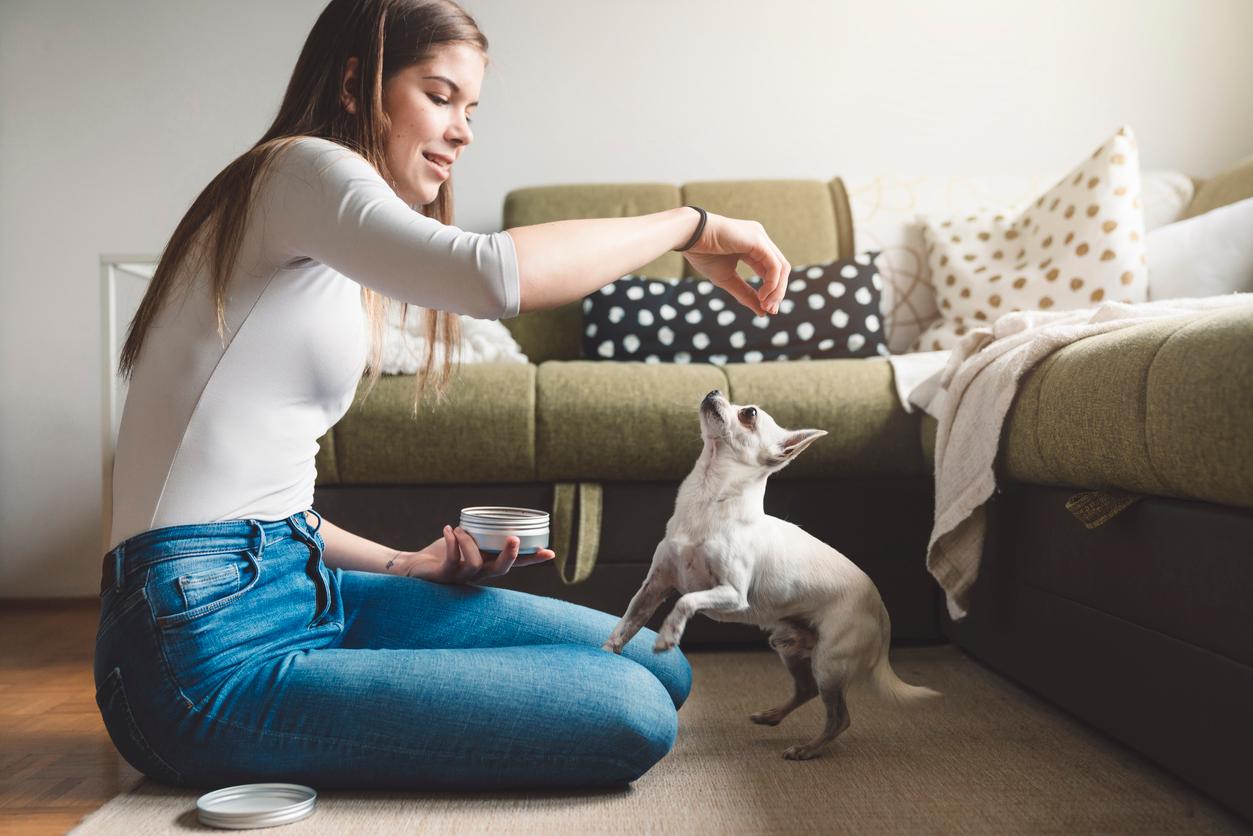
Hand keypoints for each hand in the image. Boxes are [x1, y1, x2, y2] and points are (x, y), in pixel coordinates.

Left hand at [392, 525, 555, 584]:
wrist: (415, 568)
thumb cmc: (443, 554)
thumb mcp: (466, 543)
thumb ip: (480, 536)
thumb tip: (497, 516)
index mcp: (487, 566)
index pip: (514, 564)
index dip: (532, 559)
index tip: (550, 552)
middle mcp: (477, 575)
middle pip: (501, 570)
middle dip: (509, 554)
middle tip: (513, 537)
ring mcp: (461, 578)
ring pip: (475, 562)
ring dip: (468, 540)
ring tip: (459, 529)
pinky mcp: (444, 576)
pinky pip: (453, 560)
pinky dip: (452, 540)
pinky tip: (448, 528)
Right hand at [680, 213, 790, 316]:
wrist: (689, 236)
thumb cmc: (703, 254)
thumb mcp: (726, 279)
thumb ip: (744, 293)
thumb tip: (762, 312)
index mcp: (753, 247)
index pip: (771, 271)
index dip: (772, 291)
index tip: (765, 310)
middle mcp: (760, 240)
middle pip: (781, 269)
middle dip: (777, 293)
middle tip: (769, 310)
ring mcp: (760, 238)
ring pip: (782, 267)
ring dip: (777, 290)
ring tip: (765, 305)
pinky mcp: (758, 240)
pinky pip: (774, 265)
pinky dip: (772, 283)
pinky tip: (762, 295)